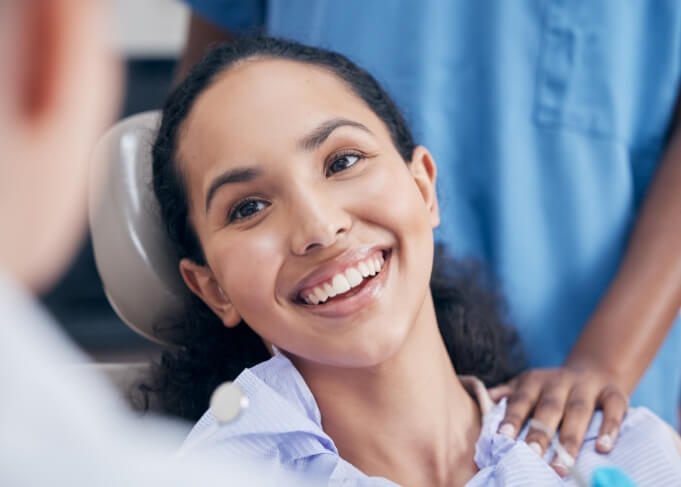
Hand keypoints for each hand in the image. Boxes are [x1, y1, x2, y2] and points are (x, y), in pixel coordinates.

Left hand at [488, 365, 628, 476]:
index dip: (512, 418)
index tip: (503, 438)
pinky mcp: (614, 394)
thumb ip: (507, 395)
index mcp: (535, 382)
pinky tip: (602, 449)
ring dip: (570, 440)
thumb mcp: (527, 386)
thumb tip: (485, 403)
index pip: (521, 400)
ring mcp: (587, 387)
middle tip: (531, 456)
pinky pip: (612, 411)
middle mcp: (560, 382)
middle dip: (540, 432)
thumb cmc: (552, 388)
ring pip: (578, 412)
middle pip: (549, 407)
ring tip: (562, 467)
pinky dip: (608, 429)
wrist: (594, 369)